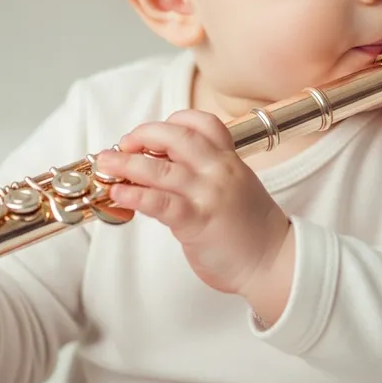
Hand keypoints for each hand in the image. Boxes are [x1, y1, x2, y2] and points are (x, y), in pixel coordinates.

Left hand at [96, 110, 293, 309]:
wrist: (273, 261)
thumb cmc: (250, 228)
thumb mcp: (234, 186)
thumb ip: (205, 173)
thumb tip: (163, 165)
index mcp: (229, 159)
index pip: (202, 123)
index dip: (173, 121)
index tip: (152, 133)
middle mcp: (219, 170)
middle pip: (177, 136)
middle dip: (143, 134)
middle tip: (123, 144)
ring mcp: (209, 194)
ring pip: (161, 168)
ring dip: (127, 163)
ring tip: (108, 164)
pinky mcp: (198, 222)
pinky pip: (160, 203)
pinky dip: (135, 195)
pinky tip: (119, 194)